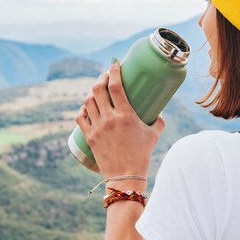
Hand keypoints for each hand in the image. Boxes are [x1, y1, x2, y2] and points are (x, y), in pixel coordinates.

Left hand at [74, 60, 165, 178]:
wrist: (126, 176)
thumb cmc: (142, 155)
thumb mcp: (154, 134)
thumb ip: (158, 120)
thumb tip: (158, 111)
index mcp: (126, 115)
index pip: (115, 85)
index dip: (113, 70)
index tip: (114, 63)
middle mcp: (109, 118)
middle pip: (98, 89)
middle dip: (100, 79)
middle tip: (105, 77)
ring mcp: (97, 128)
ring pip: (88, 101)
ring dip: (91, 93)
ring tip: (96, 92)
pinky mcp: (89, 137)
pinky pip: (80, 118)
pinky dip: (82, 110)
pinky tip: (86, 108)